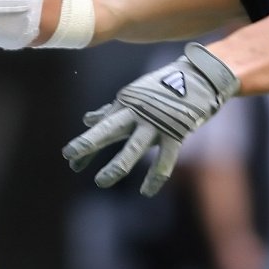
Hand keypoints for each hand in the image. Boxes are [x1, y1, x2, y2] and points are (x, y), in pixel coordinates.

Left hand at [62, 43, 239, 196]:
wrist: (199, 77)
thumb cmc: (162, 88)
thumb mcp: (133, 97)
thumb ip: (110, 111)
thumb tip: (87, 120)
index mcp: (125, 105)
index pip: (101, 127)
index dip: (85, 145)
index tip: (69, 158)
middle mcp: (137, 114)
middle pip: (108, 130)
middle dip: (88, 143)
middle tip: (70, 156)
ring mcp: (156, 124)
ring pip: (132, 149)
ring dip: (116, 166)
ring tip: (100, 182)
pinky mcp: (176, 133)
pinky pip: (164, 161)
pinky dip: (155, 178)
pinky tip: (145, 192)